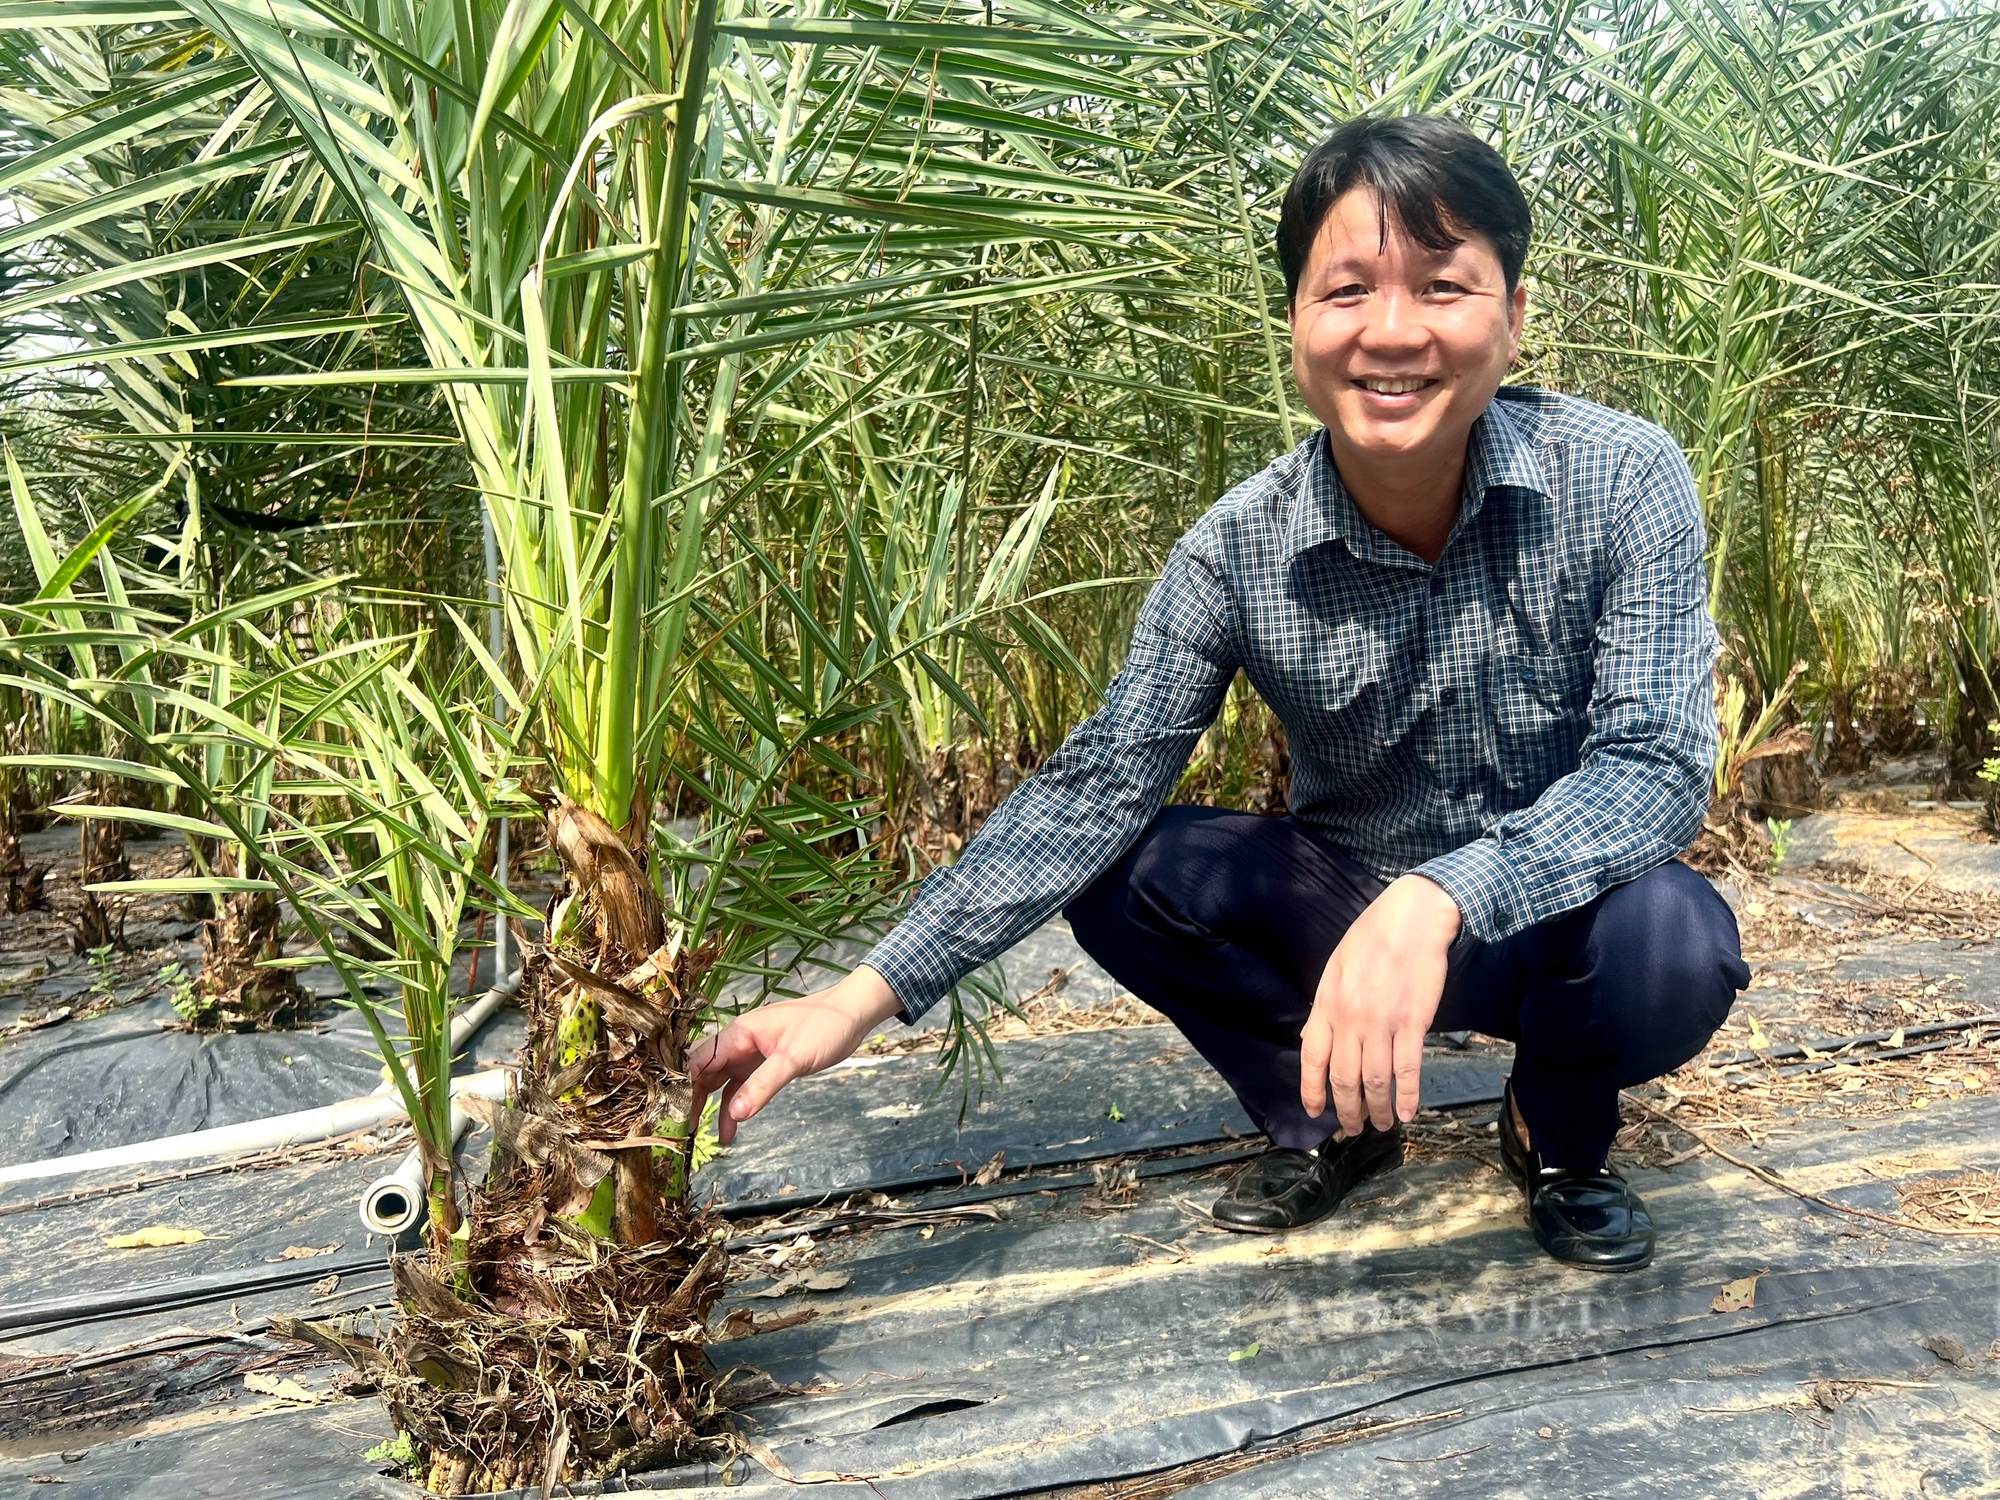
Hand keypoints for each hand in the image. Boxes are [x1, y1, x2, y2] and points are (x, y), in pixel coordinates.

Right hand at [686, 965, 904, 1144]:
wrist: (853, 1014)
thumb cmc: (824, 1026)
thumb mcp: (793, 1058)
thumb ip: (763, 1085)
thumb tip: (735, 1114)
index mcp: (740, 1033)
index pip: (700, 1060)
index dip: (683, 1086)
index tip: (673, 1114)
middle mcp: (740, 1042)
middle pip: (705, 1072)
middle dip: (691, 1099)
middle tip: (680, 1131)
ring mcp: (751, 1053)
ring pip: (721, 1082)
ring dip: (710, 1107)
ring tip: (699, 1136)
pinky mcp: (765, 1064)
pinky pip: (741, 1087)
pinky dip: (734, 1107)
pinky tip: (730, 1131)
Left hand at [1300, 874, 1459, 1135]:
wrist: (1410, 919)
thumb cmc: (1372, 938)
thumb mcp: (1336, 969)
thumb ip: (1327, 1006)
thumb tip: (1317, 1037)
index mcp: (1327, 1005)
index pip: (1312, 1058)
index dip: (1312, 1089)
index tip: (1315, 1112)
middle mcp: (1350, 1019)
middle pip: (1344, 1078)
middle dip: (1347, 1110)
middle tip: (1352, 1129)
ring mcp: (1381, 1023)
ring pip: (1374, 1080)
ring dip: (1377, 1110)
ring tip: (1383, 1126)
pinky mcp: (1412, 1022)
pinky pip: (1407, 1069)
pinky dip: (1408, 1095)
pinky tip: (1409, 1113)